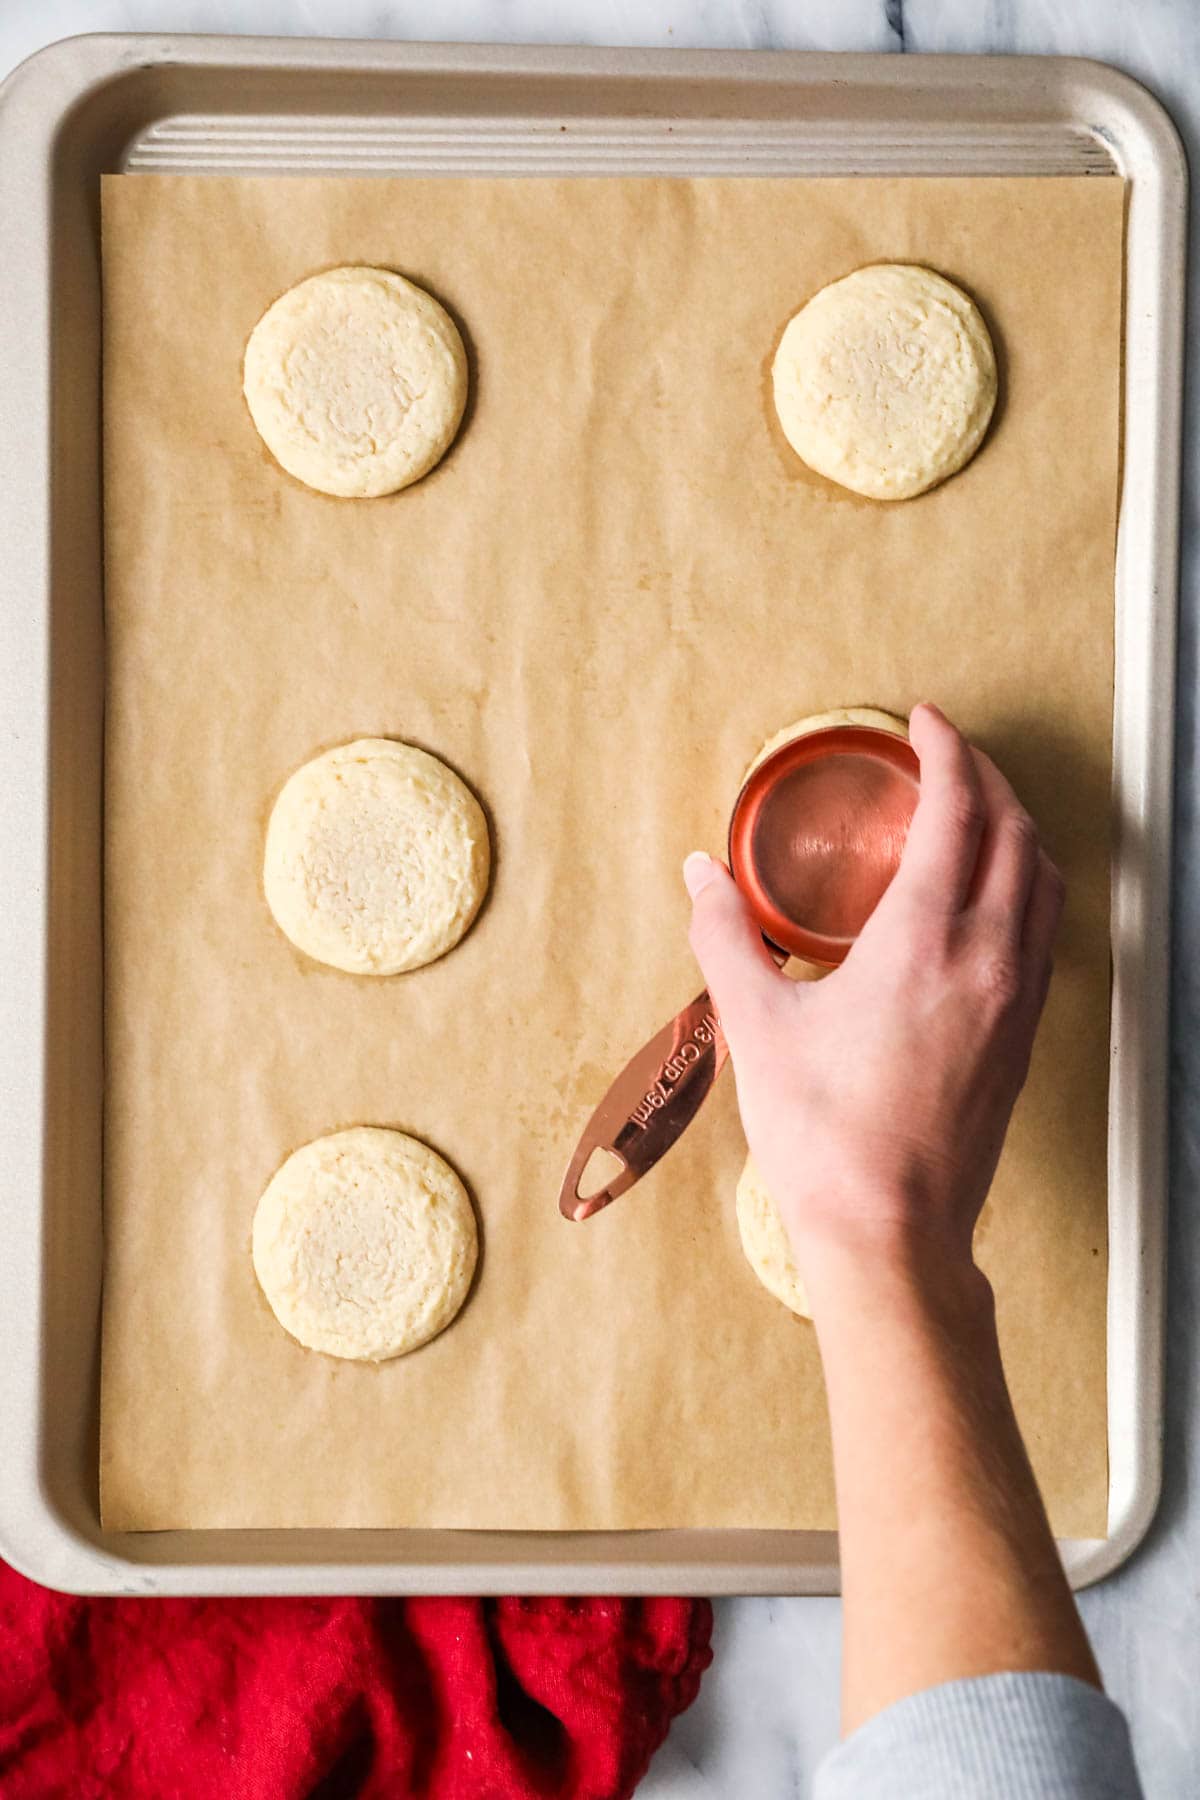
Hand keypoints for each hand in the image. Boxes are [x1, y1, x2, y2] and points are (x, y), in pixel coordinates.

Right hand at [684, 703, 1063, 1298]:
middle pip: (1015, 831)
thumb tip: (699, 874)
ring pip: (1046, 880)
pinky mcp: (1024, 1037)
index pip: (958, 810)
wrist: (891, 1234)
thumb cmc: (823, 1136)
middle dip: (986, 777)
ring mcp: (1017, 999)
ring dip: (1018, 828)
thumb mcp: (756, 1026)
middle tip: (947, 756)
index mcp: (922, 940)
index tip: (925, 722)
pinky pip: (1049, 932)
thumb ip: (725, 935)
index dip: (946, 751)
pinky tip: (994, 899)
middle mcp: (988, 957)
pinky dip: (1030, 886)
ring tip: (978, 813)